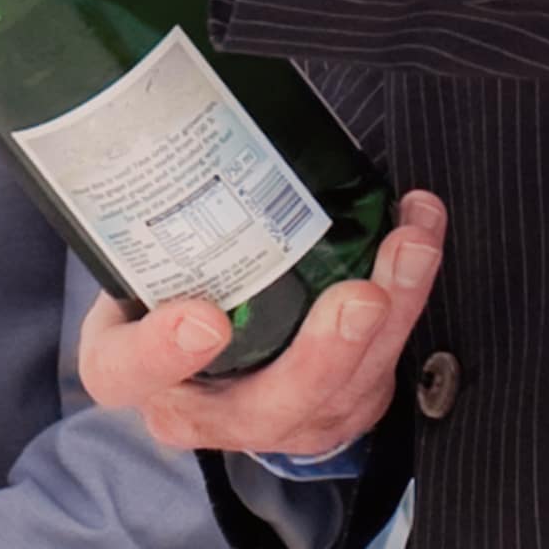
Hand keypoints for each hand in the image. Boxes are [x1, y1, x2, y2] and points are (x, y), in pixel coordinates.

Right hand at [80, 190, 447, 454]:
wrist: (207, 356)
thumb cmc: (163, 293)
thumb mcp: (131, 264)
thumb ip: (146, 223)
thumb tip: (176, 129)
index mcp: (134, 373)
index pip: (130, 372)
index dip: (163, 353)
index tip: (203, 318)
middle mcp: (207, 411)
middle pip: (268, 405)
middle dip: (324, 352)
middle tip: (359, 298)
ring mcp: (282, 419)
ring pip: (346, 386)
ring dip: (393, 311)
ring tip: (411, 245)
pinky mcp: (339, 406)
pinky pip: (384, 363)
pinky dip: (410, 296)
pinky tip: (419, 236)